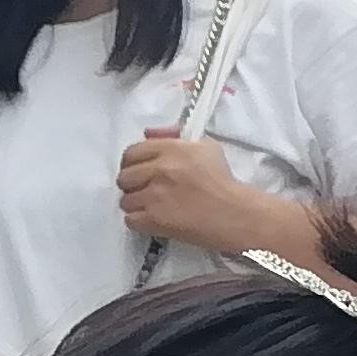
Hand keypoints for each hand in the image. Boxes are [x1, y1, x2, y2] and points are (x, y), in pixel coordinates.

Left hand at [119, 128, 290, 253]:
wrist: (233, 213)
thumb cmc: (221, 180)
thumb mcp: (205, 148)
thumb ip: (173, 138)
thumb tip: (149, 133)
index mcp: (171, 149)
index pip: (131, 153)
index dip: (133, 163)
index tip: (140, 170)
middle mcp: (159, 169)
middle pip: (123, 177)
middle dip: (133, 184)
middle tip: (147, 190)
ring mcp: (154, 195)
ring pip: (125, 200)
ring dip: (136, 204)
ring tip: (154, 206)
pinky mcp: (152, 219)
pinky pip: (129, 219)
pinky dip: (139, 221)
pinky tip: (154, 219)